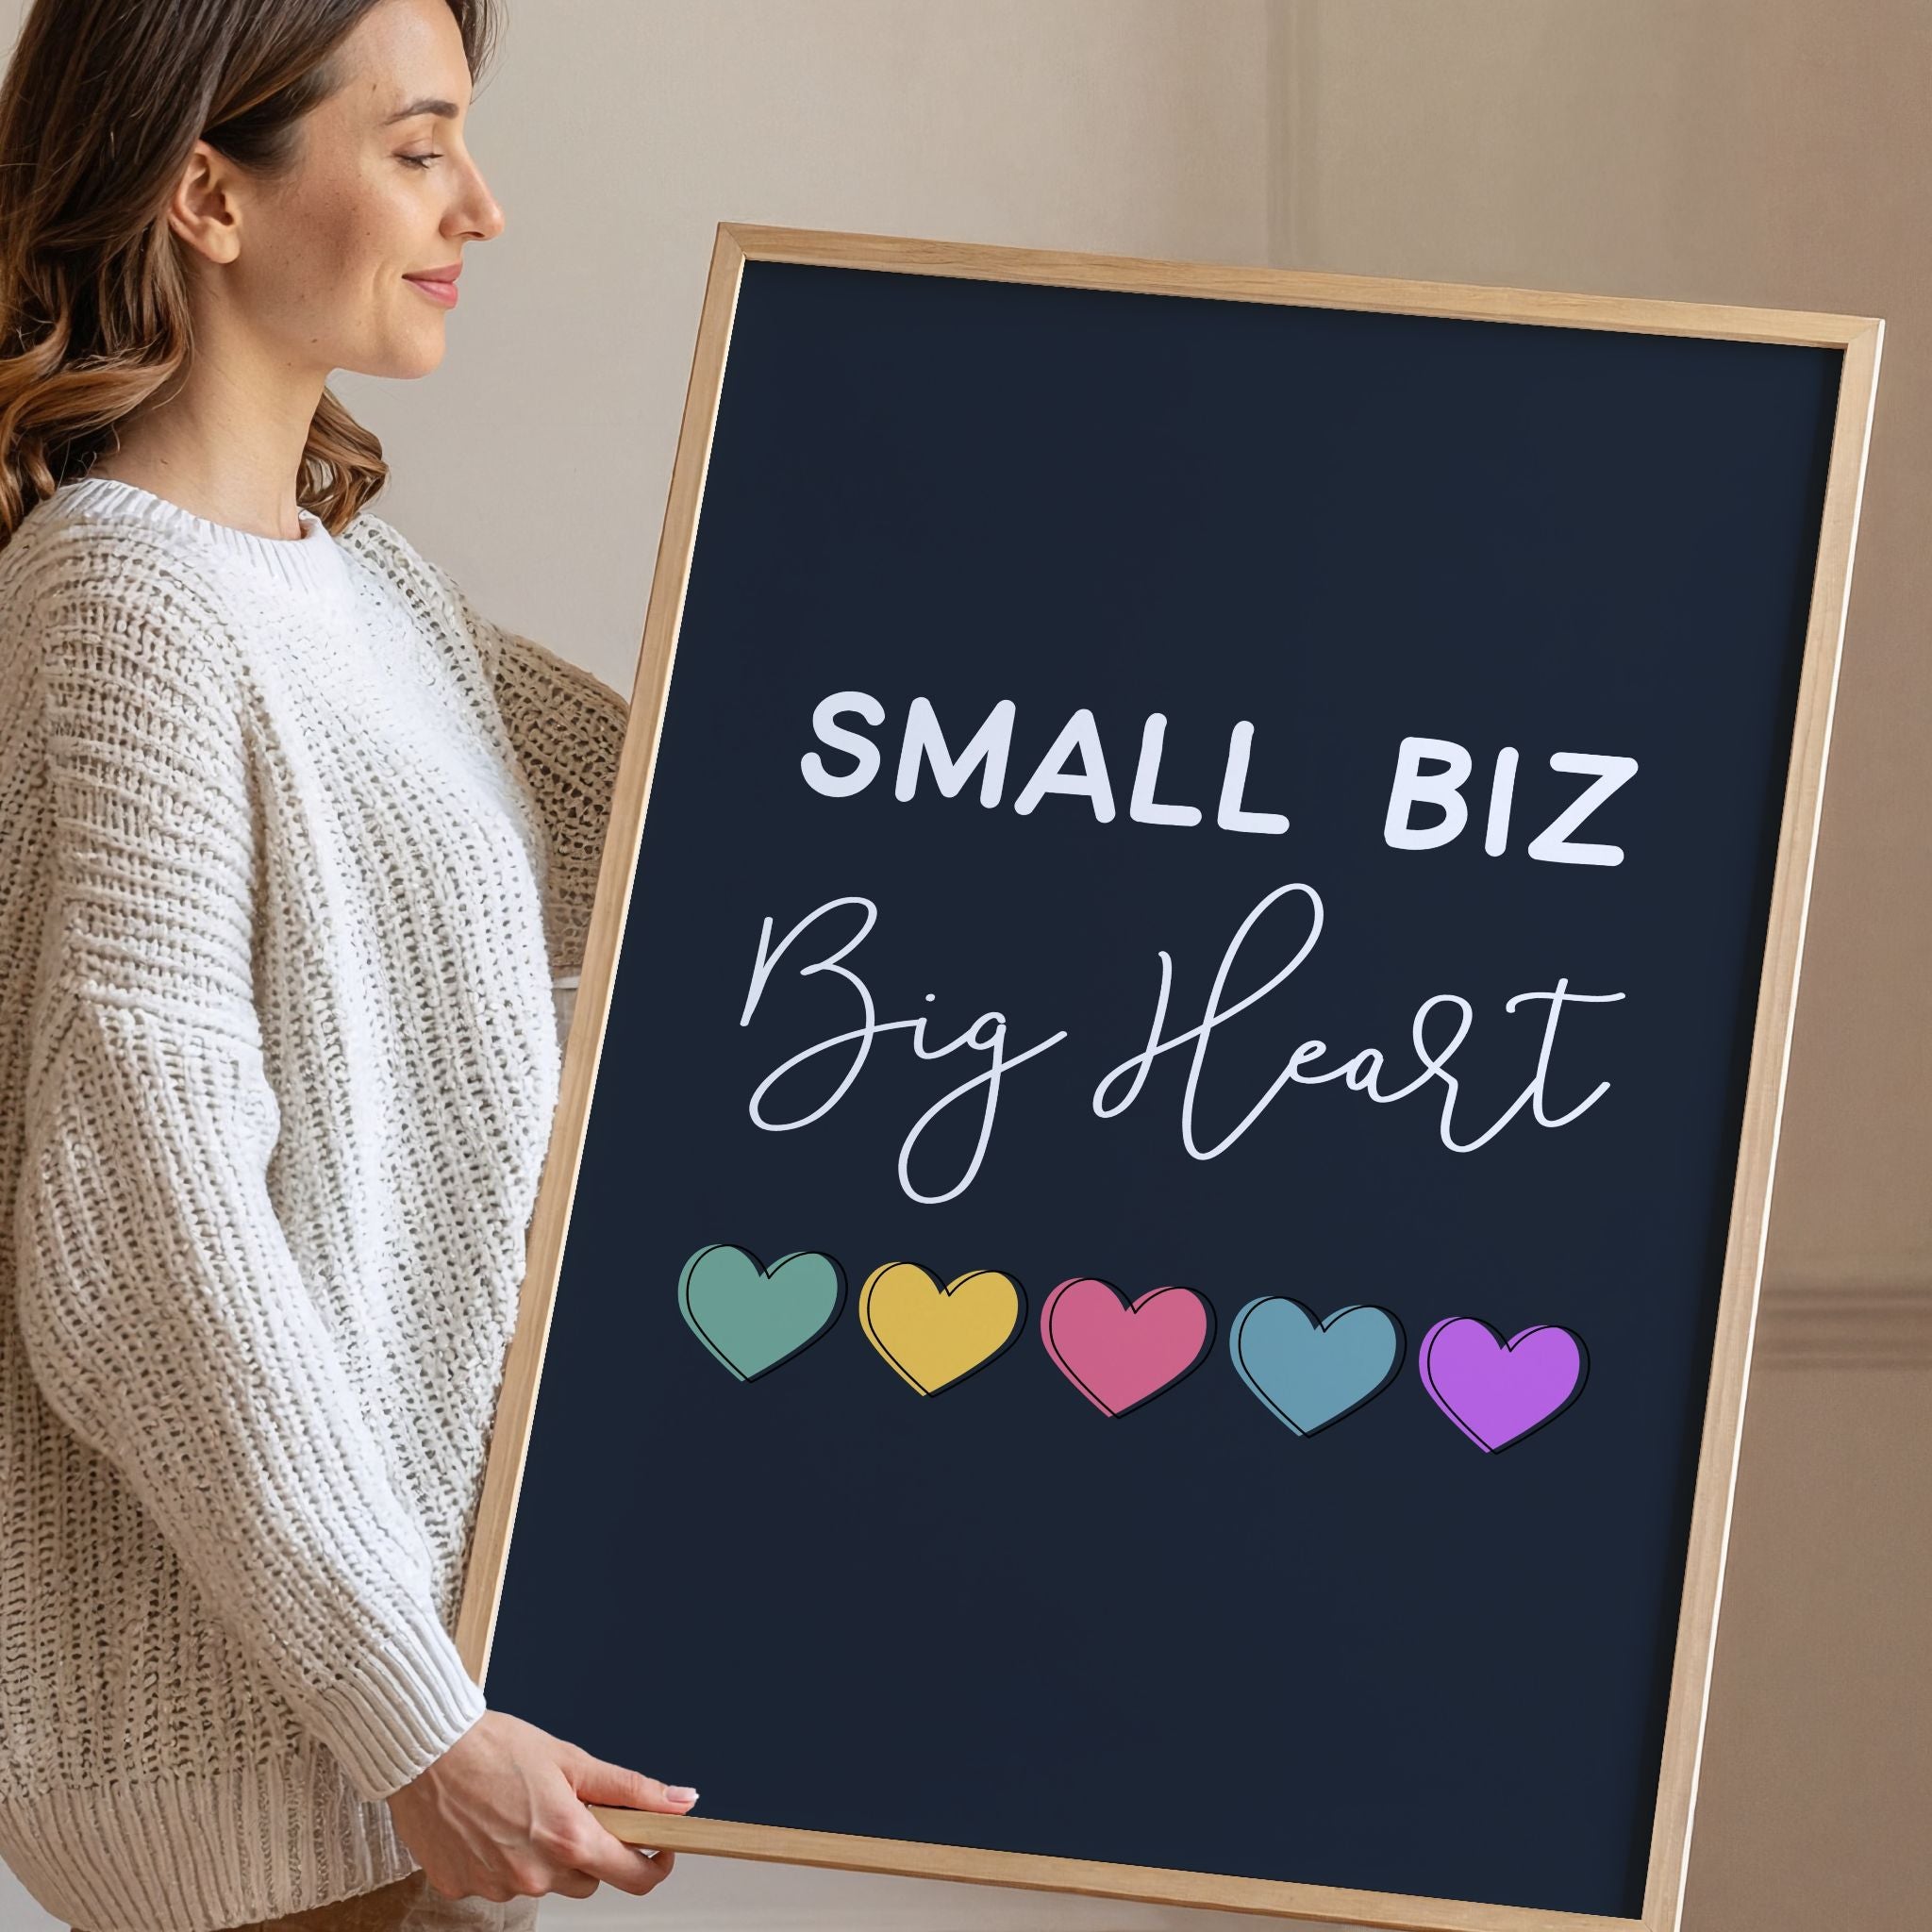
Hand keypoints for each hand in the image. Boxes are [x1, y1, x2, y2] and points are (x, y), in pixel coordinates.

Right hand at [387, 1708, 695, 1904]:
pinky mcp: (461, 1888)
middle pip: (586, 1879)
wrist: (427, 1749)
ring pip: (541, 1882)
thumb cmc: (497, 1747)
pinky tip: (486, 1824)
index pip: (633, 1878)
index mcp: (569, 1840)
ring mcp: (496, 1887)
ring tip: (518, 1808)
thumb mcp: (573, 1760)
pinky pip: (497, 1883)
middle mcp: (535, 1874)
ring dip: (542, 1855)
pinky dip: (499, 1860)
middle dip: (587, 1849)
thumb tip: (682, 1801)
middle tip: (568, 1808)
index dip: (654, 1865)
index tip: (658, 1849)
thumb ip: (631, 1789)